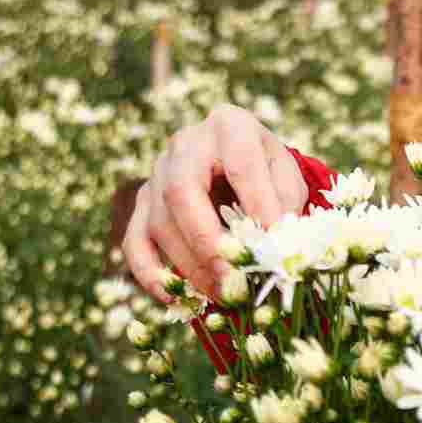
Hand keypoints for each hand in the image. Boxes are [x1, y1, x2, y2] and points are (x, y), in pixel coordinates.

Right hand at [123, 104, 308, 302]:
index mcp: (229, 125)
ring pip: (160, 222)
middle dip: (208, 243)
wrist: (235, 158)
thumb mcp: (286, 176)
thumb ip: (284, 205)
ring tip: (223, 295)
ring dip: (190, 266)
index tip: (273, 246)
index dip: (257, 206)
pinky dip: (150, 273)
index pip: (241, 164)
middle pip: (182, 192)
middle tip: (234, 280)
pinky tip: (174, 296)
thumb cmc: (266, 169)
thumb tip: (276, 248)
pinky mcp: (141, 202)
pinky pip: (135, 241)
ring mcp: (156, 172)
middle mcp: (185, 143)